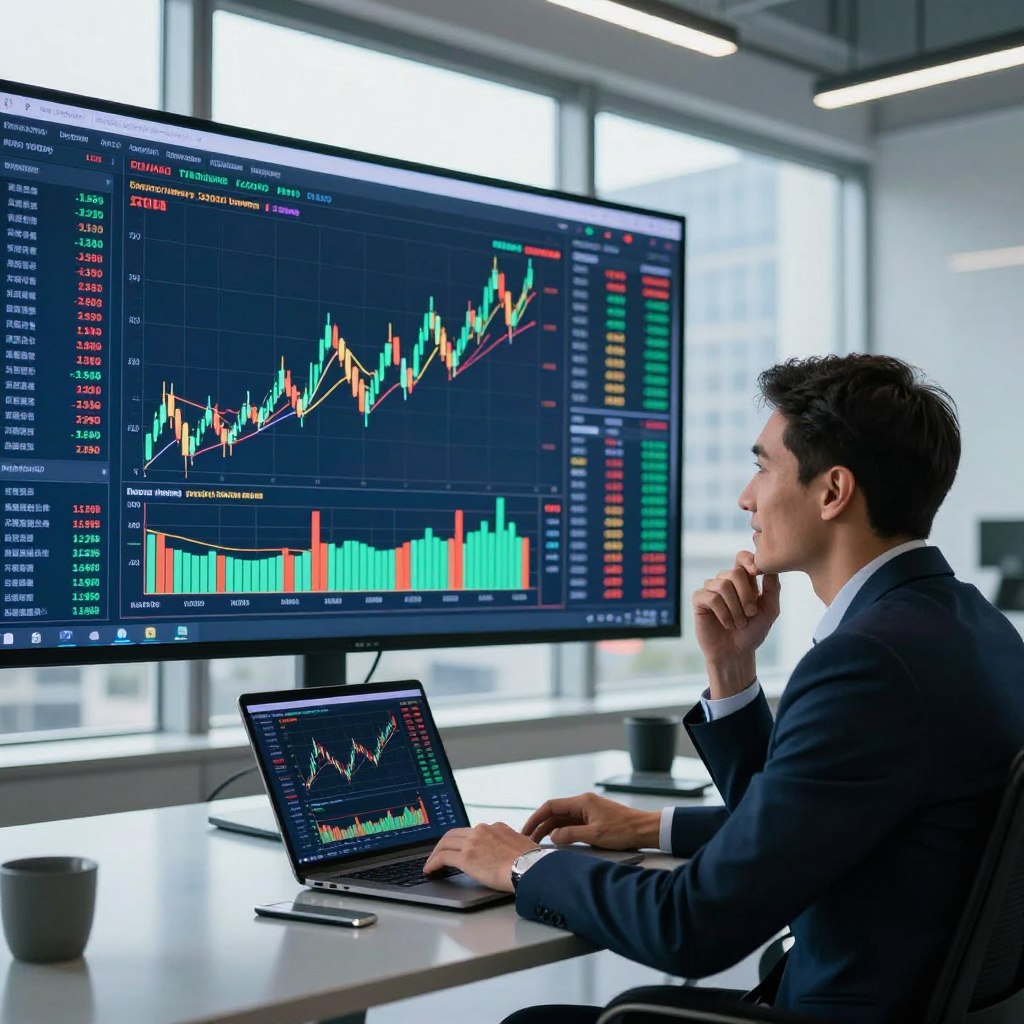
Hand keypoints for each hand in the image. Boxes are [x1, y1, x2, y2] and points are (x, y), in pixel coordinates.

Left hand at [423, 822, 538, 892]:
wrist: (529, 867)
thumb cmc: (530, 862)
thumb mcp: (521, 846)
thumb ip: (510, 845)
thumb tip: (510, 854)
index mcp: (496, 828)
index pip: (472, 831)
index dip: (462, 840)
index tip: (458, 847)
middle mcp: (482, 830)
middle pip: (455, 833)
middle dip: (444, 843)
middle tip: (439, 853)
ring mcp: (473, 842)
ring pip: (446, 842)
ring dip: (436, 852)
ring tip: (431, 863)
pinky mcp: (466, 857)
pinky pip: (443, 857)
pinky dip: (433, 862)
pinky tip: (430, 870)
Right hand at [521, 792, 659, 849]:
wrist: (645, 829)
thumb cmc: (623, 830)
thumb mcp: (595, 834)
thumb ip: (571, 835)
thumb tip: (553, 837)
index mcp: (582, 802)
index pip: (551, 806)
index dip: (536, 818)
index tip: (526, 829)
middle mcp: (583, 803)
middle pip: (555, 812)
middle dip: (540, 825)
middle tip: (529, 840)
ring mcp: (588, 811)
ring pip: (563, 818)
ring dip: (550, 829)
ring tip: (539, 843)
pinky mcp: (594, 819)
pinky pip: (572, 823)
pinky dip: (562, 831)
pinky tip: (557, 841)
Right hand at [692, 550, 780, 697]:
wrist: (736, 653)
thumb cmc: (753, 631)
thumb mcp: (770, 610)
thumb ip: (772, 588)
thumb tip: (772, 566)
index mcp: (743, 580)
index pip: (742, 557)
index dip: (748, 560)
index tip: (756, 572)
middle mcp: (725, 581)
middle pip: (735, 572)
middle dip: (746, 595)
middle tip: (751, 614)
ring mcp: (711, 590)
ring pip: (723, 585)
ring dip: (735, 608)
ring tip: (738, 623)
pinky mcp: (699, 600)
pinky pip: (711, 598)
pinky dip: (723, 613)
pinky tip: (727, 624)